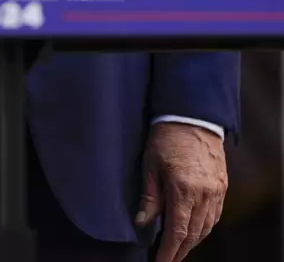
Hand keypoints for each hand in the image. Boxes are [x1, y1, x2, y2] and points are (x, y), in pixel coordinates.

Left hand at [136, 123, 227, 261]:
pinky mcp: (222, 186)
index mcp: (183, 190)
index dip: (169, 251)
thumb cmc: (166, 138)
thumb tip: (143, 222)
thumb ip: (149, 196)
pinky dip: (203, 227)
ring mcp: (216, 191)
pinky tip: (192, 230)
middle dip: (180, 251)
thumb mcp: (149, 165)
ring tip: (177, 248)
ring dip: (192, 241)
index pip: (177, 231)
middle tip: (166, 259)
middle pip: (193, 234)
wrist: (192, 117)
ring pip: (206, 227)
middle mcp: (204, 194)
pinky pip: (214, 215)